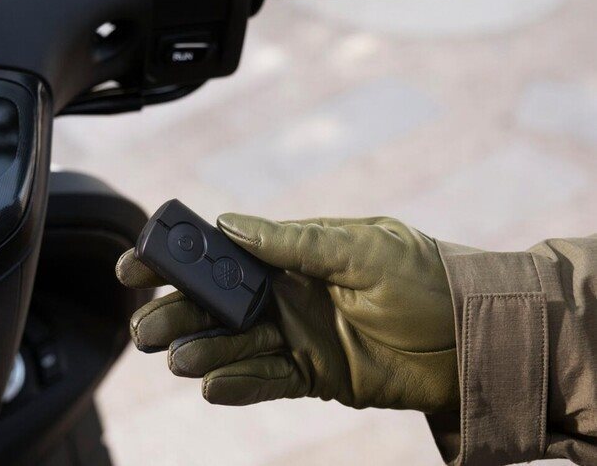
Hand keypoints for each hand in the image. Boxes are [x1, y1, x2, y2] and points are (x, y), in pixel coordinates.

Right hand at [116, 214, 458, 411]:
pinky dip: (239, 385)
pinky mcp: (315, 375)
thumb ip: (295, 242)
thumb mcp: (363, 248)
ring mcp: (298, 336)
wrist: (477, 336)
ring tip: (179, 360)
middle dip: (177, 313)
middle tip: (144, 328)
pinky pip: (267, 381)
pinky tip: (212, 387)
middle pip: (216, 305)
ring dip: (203, 352)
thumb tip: (229, 224)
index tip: (135, 264)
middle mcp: (287, 295)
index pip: (222, 254)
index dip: (178, 259)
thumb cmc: (426, 277)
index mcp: (293, 255)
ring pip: (234, 345)